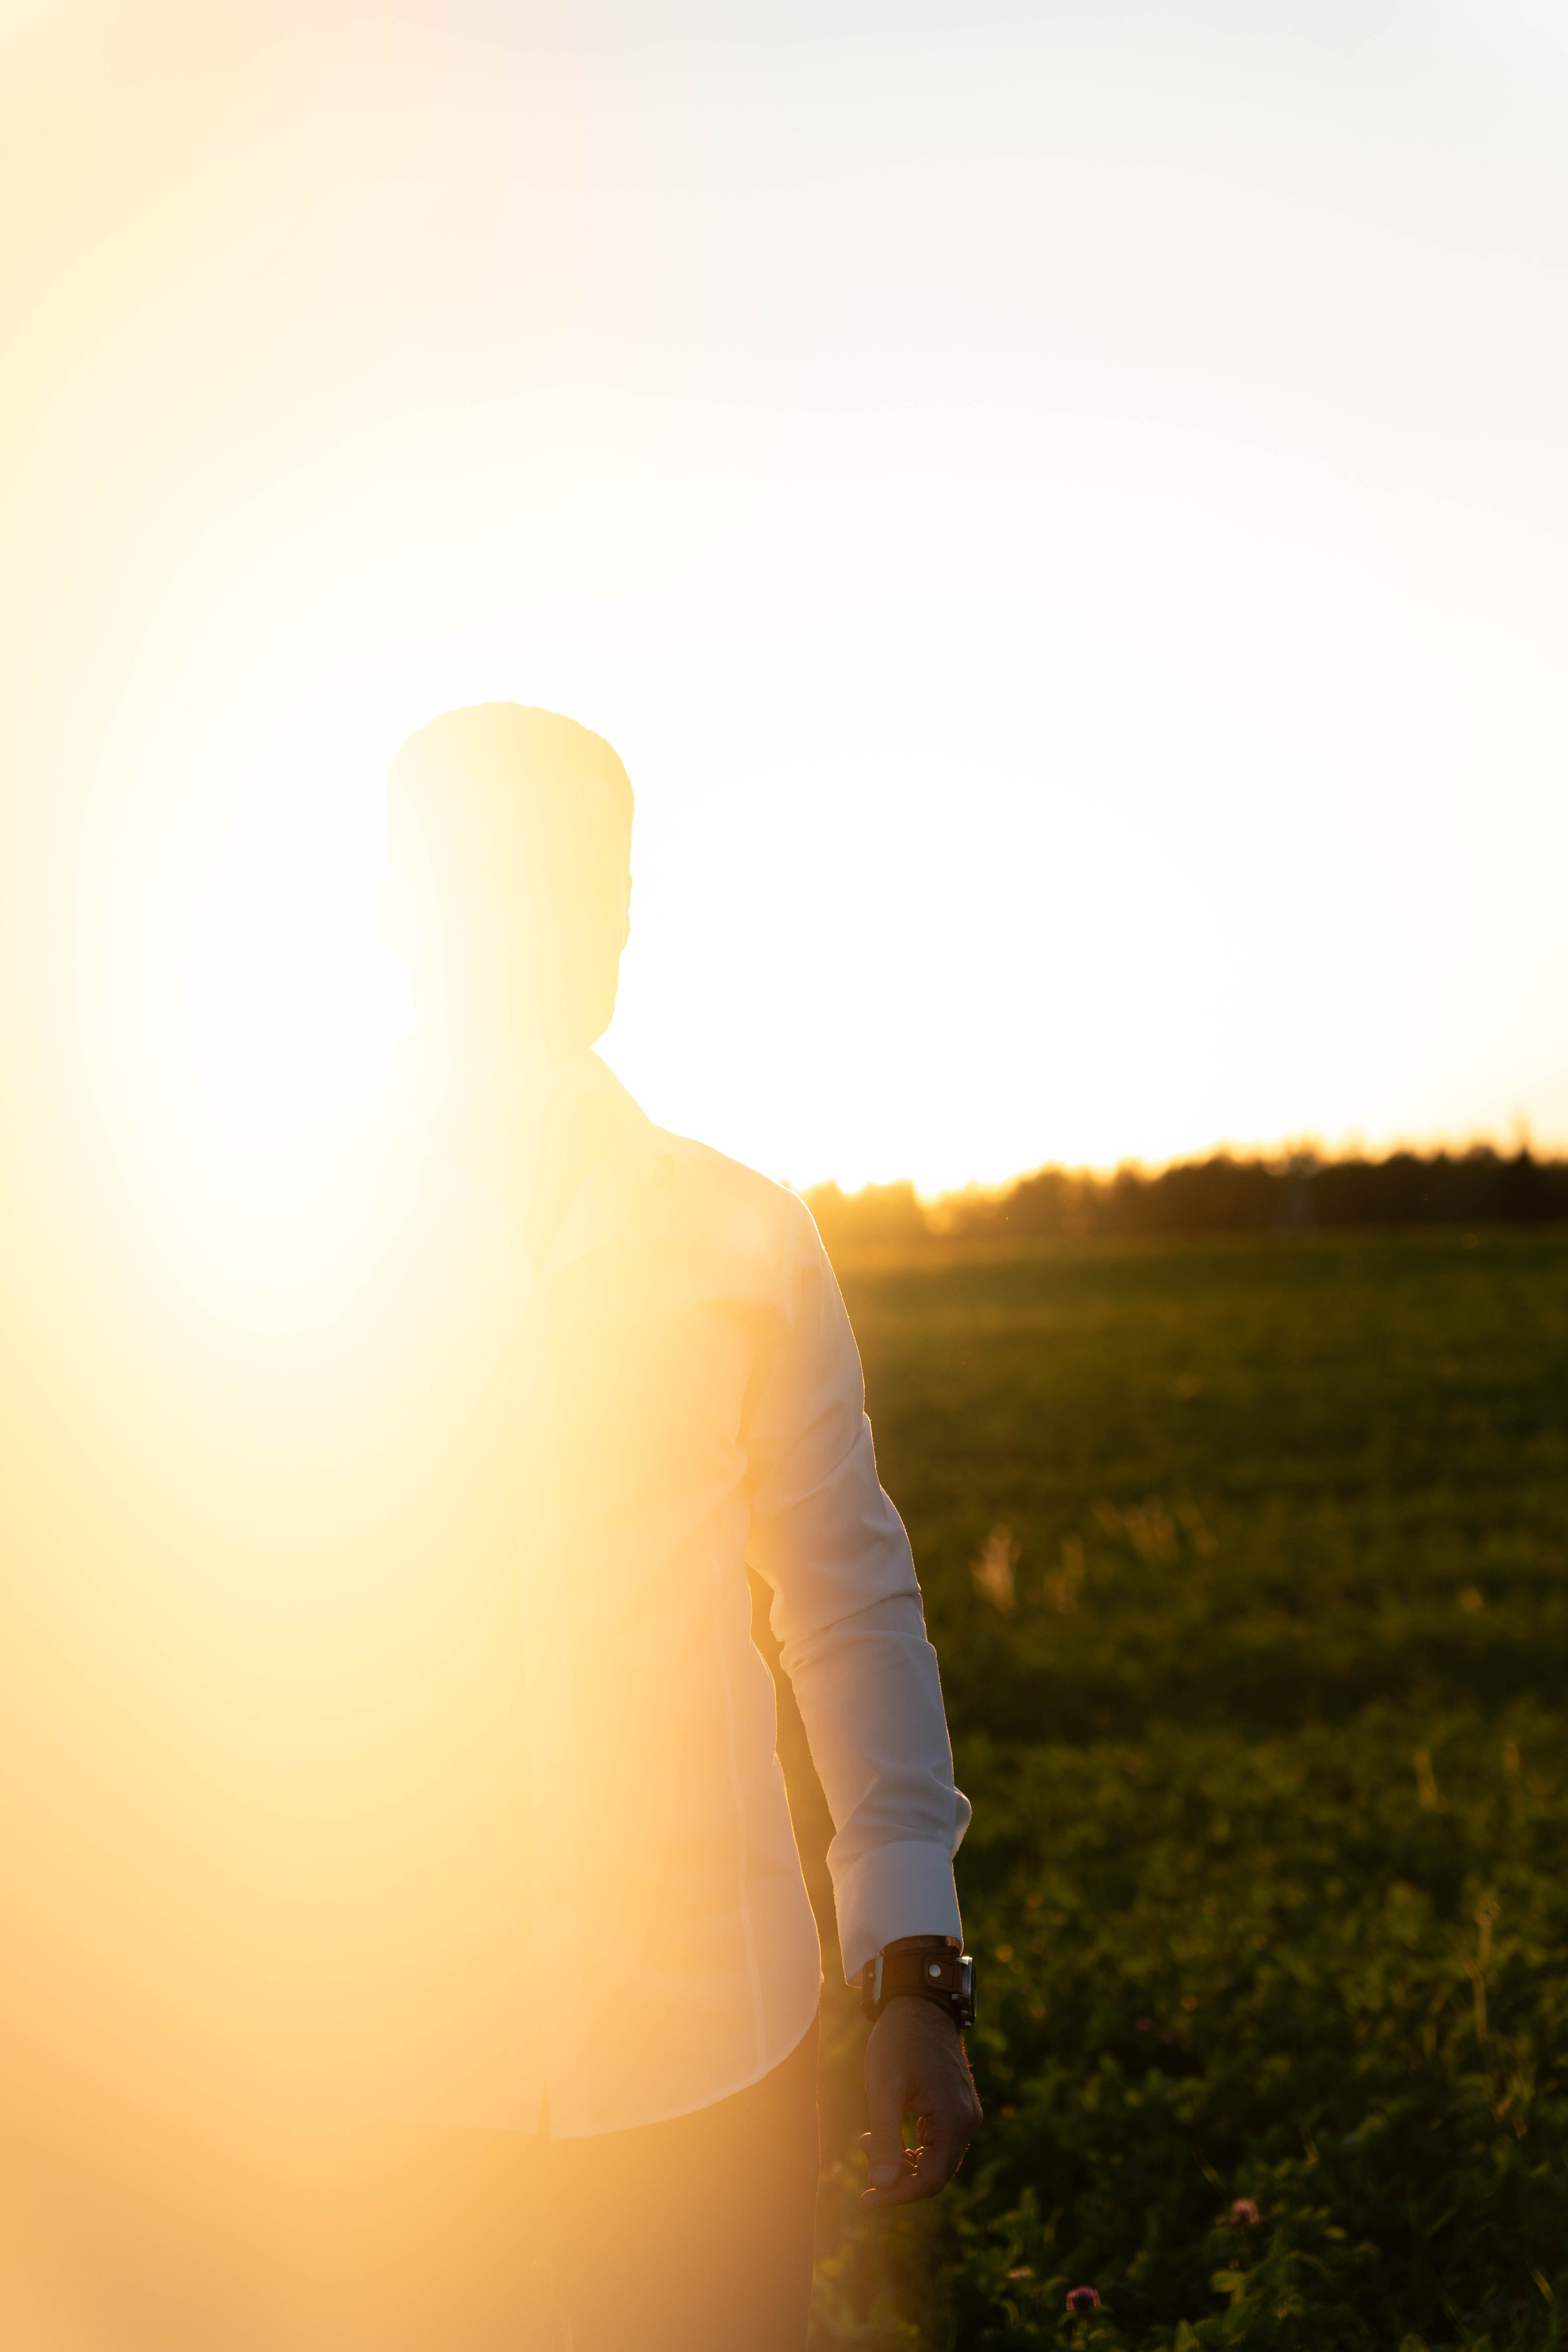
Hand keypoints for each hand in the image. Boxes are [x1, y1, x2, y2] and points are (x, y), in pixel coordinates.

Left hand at [859, 1996, 981, 2207]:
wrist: (919, 2002)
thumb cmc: (899, 2042)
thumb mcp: (885, 2089)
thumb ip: (887, 2138)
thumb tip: (882, 2186)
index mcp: (954, 2122)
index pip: (931, 2180)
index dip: (898, 2195)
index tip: (865, 2198)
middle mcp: (967, 2121)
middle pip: (935, 2173)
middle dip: (897, 2176)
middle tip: (863, 2157)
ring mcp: (964, 2113)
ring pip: (935, 2158)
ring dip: (902, 2160)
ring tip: (867, 2140)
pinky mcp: (955, 2105)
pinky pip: (936, 2140)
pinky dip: (911, 2145)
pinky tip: (884, 2132)